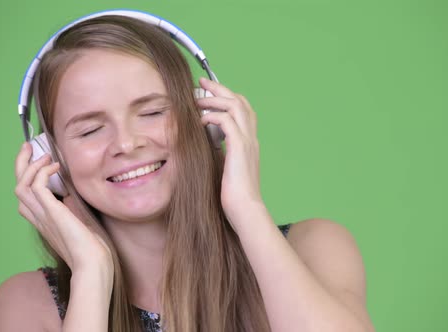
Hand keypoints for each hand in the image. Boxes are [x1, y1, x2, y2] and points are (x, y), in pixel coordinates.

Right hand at [14, 143, 112, 274]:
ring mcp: (43, 215)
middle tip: (28, 145)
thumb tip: (71, 191)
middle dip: (21, 164)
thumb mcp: (79, 219)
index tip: (38, 158)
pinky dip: (42, 172)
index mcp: (44, 219)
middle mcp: (38, 217)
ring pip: (20, 186)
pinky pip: (35, 186)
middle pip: (18, 186)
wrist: (93, 262)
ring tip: (45, 154)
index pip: (25, 195)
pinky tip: (56, 167)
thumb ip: (72, 206)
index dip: (27, 175)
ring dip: (30, 166)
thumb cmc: (91, 246)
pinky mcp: (51, 212)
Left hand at [196, 78, 264, 229]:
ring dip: (215, 98)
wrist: (245, 210)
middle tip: (201, 82)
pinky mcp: (239, 148)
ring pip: (235, 106)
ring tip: (197, 98)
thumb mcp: (225, 168)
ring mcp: (247, 142)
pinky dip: (212, 115)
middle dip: (220, 88)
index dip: (227, 97)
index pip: (243, 109)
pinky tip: (200, 119)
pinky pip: (227, 121)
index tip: (208, 92)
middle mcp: (251, 138)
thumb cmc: (233, 196)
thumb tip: (204, 144)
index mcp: (249, 142)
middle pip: (240, 101)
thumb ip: (220, 153)